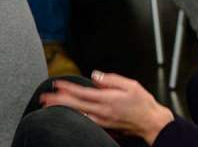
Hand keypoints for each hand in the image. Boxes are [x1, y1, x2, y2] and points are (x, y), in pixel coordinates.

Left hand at [40, 70, 173, 144]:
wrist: (150, 122)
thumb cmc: (143, 103)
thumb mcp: (131, 85)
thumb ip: (112, 79)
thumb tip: (96, 75)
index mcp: (108, 99)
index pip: (82, 92)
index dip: (68, 87)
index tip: (57, 83)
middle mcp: (102, 111)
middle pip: (75, 105)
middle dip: (58, 100)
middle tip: (44, 97)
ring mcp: (101, 120)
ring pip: (77, 113)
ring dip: (62, 108)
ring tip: (51, 105)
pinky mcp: (103, 125)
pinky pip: (84, 120)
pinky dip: (74, 115)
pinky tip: (70, 113)